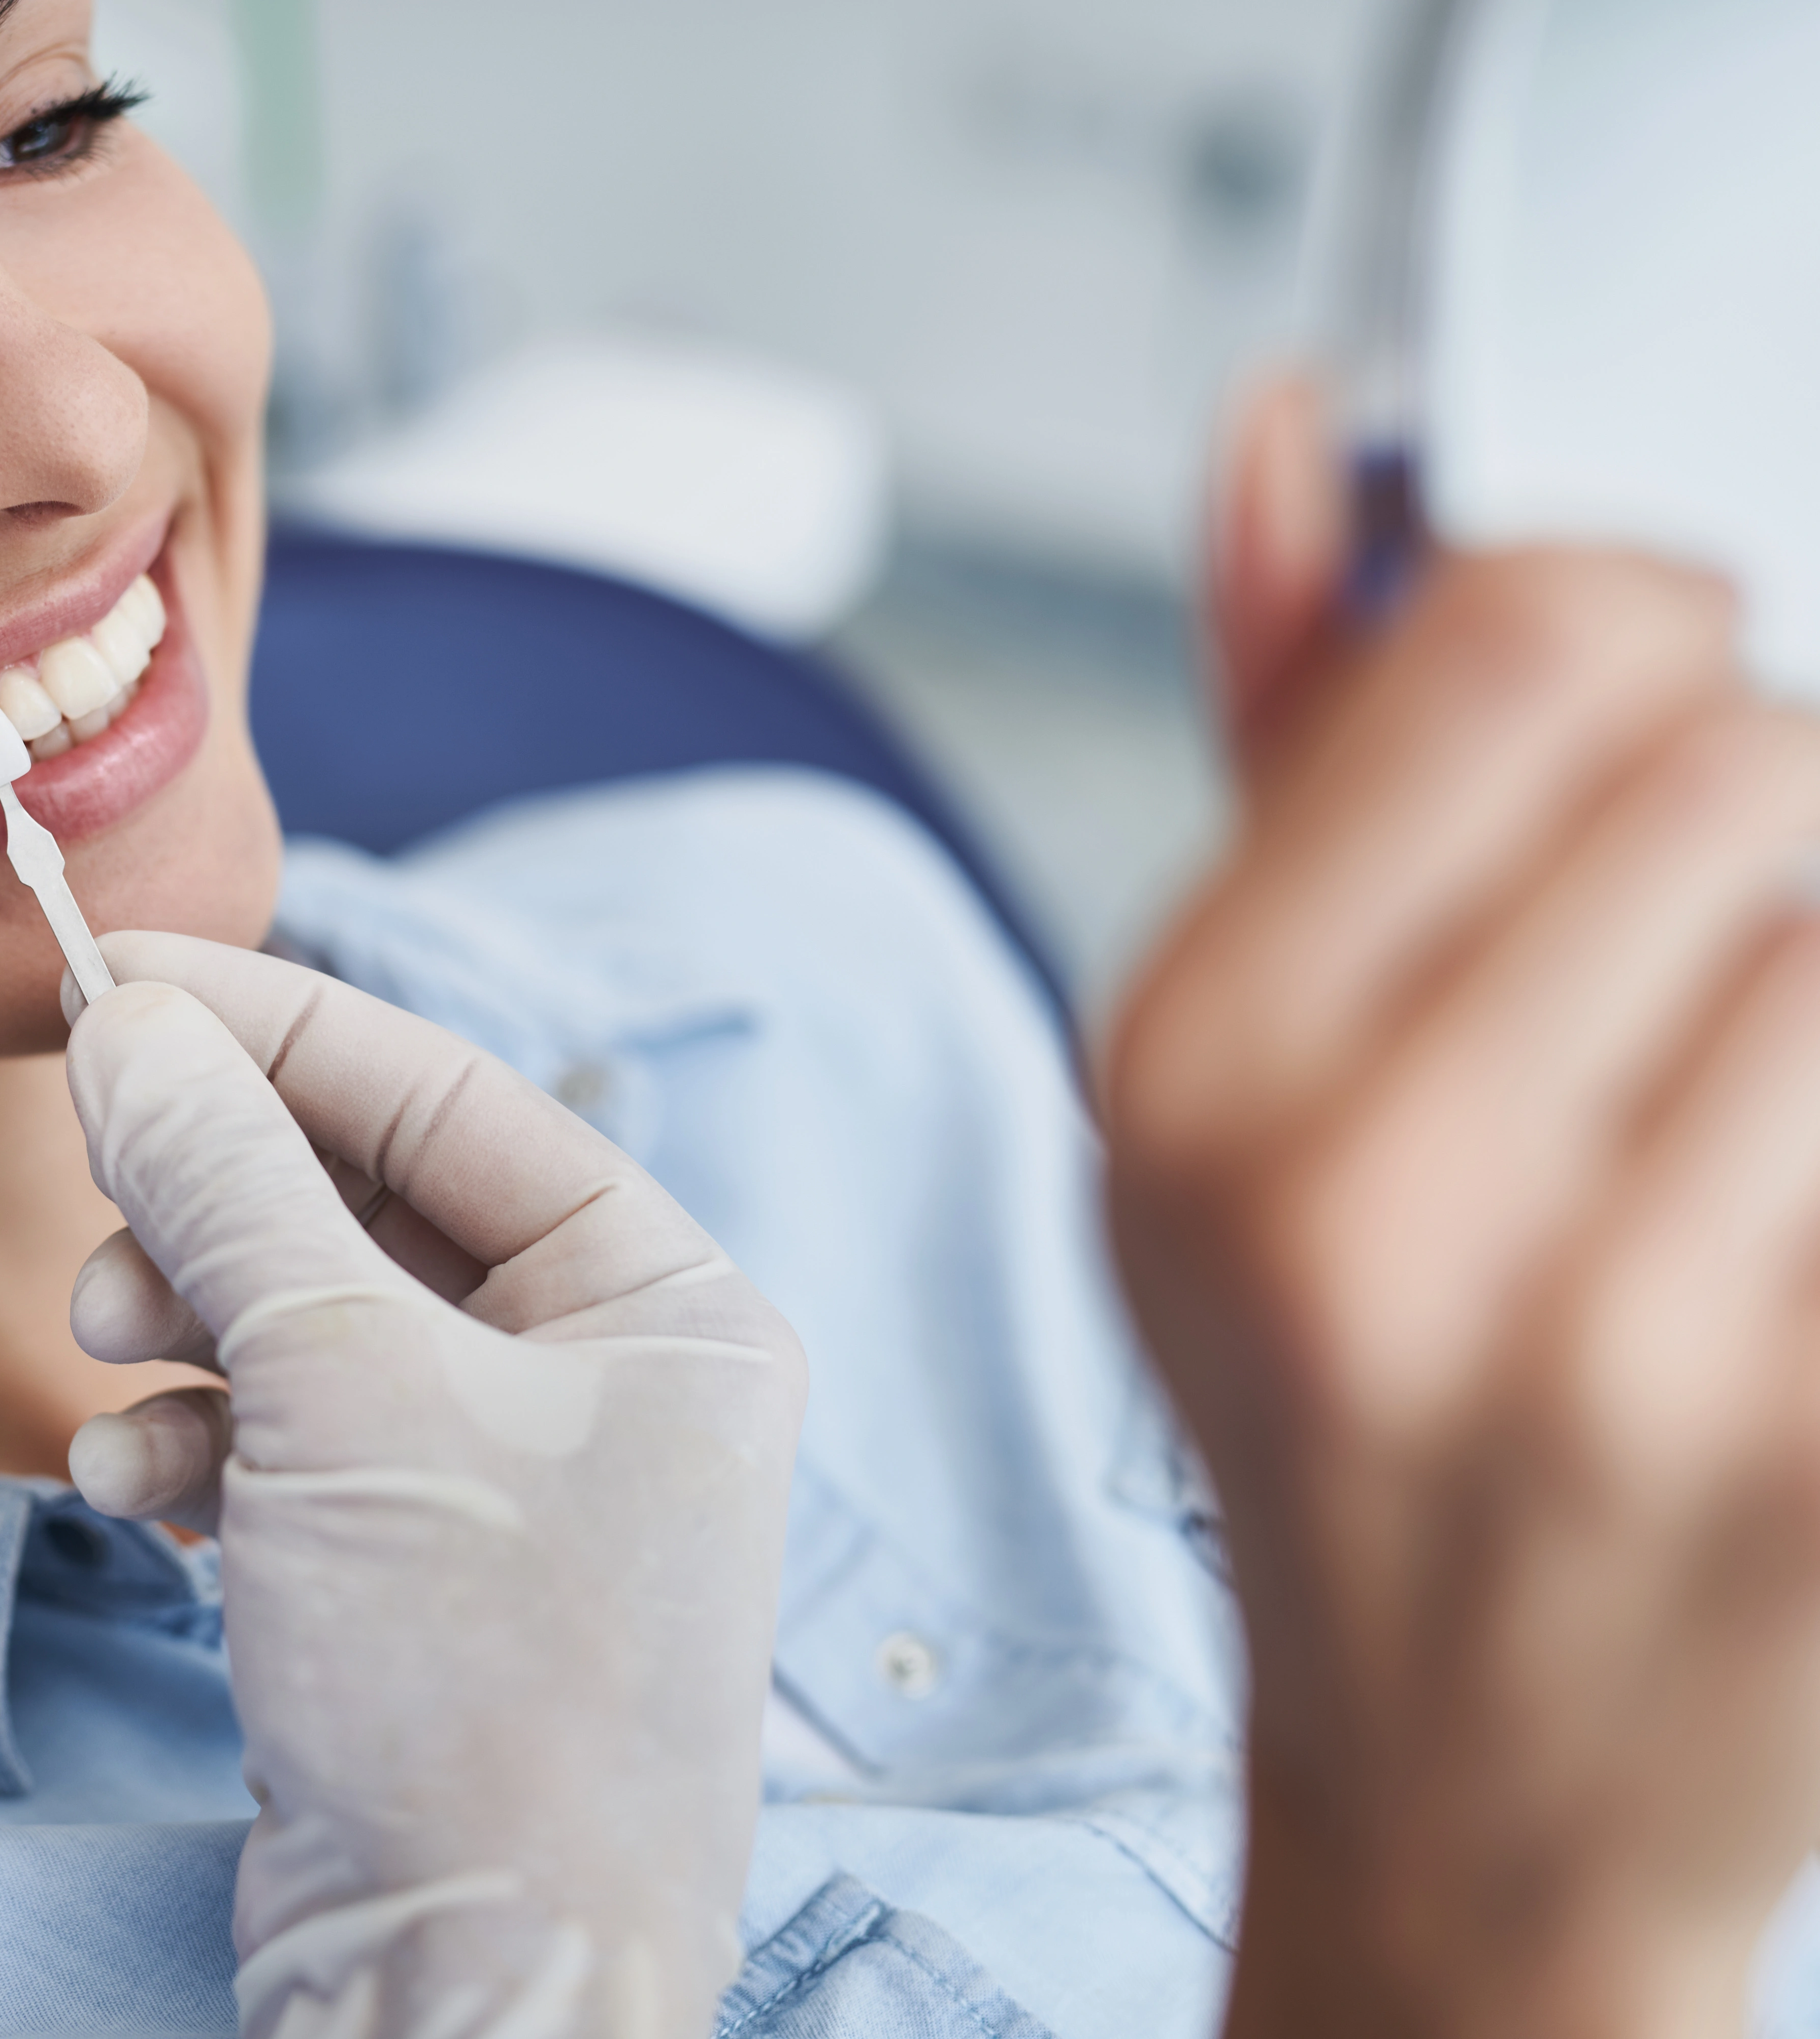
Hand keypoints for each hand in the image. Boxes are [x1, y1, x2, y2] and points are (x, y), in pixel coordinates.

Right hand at [58, 932, 808, 2038]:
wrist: (470, 1990)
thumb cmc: (475, 1685)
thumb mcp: (339, 1391)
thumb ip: (229, 1188)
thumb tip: (126, 1024)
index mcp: (668, 1307)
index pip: (450, 1102)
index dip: (275, 1026)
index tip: (116, 976)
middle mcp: (604, 1387)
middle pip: (367, 1208)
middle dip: (215, 1198)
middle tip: (94, 1193)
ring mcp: (503, 1492)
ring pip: (305, 1328)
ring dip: (185, 1324)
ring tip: (106, 1359)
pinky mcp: (408, 1585)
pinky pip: (282, 1449)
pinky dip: (194, 1445)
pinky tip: (129, 1483)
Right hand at [1108, 380, 1819, 2036]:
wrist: (1478, 1794)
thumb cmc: (1347, 1403)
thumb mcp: (1237, 1073)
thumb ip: (1289, 729)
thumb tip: (1300, 432)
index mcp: (1198, 1080)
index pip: (1523, 636)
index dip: (1638, 625)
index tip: (1646, 702)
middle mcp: (1379, 1209)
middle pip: (1752, 753)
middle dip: (1758, 816)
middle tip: (1690, 974)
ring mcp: (1631, 1351)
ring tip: (1744, 1128)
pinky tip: (1782, 1216)